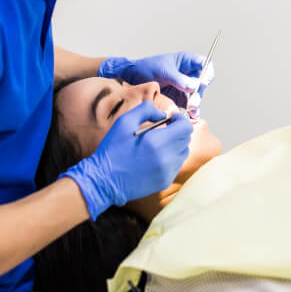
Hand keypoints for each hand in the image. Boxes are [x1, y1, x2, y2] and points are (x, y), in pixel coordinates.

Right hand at [61, 102, 192, 218]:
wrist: (103, 181)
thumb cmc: (113, 150)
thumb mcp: (124, 122)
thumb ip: (147, 110)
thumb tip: (164, 113)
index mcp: (158, 142)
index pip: (186, 127)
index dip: (180, 119)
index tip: (171, 118)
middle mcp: (167, 158)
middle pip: (186, 139)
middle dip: (178, 130)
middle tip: (164, 129)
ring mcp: (167, 172)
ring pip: (183, 152)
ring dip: (176, 144)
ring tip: (159, 143)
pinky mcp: (165, 181)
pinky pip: (177, 165)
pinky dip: (171, 157)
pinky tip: (156, 156)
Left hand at [99, 52, 214, 112]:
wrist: (131, 78)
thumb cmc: (147, 68)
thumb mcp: (163, 71)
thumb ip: (180, 79)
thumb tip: (194, 86)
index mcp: (186, 61)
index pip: (205, 64)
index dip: (207, 73)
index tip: (203, 82)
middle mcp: (188, 73)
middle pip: (202, 83)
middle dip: (199, 92)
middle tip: (193, 101)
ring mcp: (184, 86)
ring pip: (197, 95)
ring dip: (196, 103)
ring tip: (191, 110)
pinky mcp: (179, 97)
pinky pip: (189, 104)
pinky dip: (190, 110)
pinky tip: (190, 115)